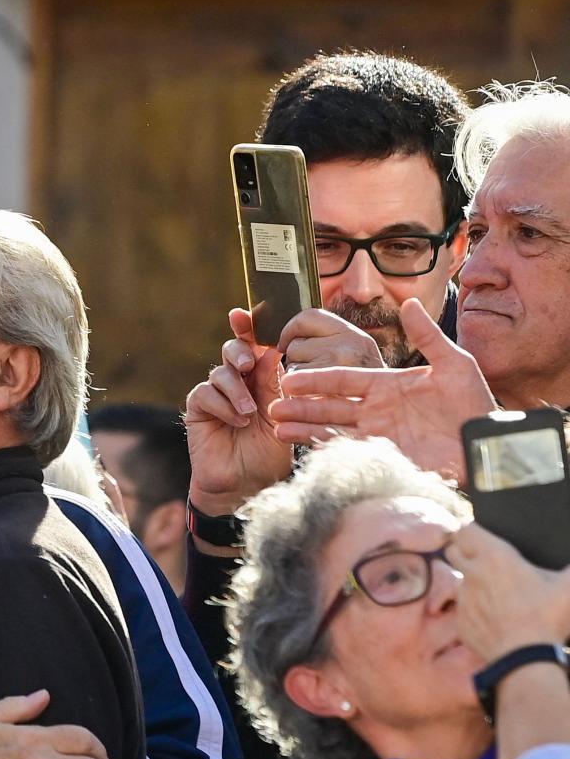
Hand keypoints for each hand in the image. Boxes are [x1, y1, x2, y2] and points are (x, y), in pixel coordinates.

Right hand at [184, 309, 292, 517]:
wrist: (247, 485)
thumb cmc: (270, 453)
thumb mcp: (280, 415)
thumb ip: (273, 385)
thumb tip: (269, 351)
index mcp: (262, 380)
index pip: (256, 347)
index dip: (249, 328)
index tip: (244, 314)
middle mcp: (239, 383)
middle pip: (234, 351)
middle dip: (239, 350)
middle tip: (248, 363)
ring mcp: (217, 396)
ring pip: (220, 372)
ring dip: (235, 389)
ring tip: (248, 413)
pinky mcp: (199, 409)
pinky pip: (205, 393)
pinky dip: (222, 405)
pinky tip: (235, 421)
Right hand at [270, 299, 493, 477]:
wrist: (485, 444)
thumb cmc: (474, 403)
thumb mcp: (455, 364)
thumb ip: (428, 336)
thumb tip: (409, 303)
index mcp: (387, 384)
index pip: (344, 378)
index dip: (317, 378)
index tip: (289, 377)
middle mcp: (377, 408)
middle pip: (329, 403)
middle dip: (300, 403)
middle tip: (273, 403)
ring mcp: (378, 433)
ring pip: (331, 426)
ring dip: (303, 425)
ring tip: (277, 425)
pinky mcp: (382, 455)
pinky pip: (346, 449)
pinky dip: (322, 447)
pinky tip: (300, 445)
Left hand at [449, 523, 569, 661]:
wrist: (524, 658)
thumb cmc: (547, 618)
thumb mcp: (569, 589)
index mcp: (494, 557)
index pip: (465, 530)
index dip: (470, 531)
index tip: (481, 537)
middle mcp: (472, 573)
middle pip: (453, 551)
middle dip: (464, 551)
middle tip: (484, 561)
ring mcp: (463, 598)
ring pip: (458, 581)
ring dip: (470, 583)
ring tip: (495, 593)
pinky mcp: (460, 620)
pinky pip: (462, 609)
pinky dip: (474, 610)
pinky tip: (494, 618)